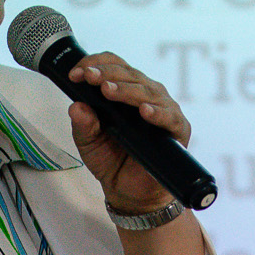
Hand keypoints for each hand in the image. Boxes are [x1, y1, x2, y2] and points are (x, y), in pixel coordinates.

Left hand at [64, 52, 191, 212]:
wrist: (130, 190)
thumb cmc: (112, 160)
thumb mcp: (88, 142)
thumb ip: (83, 125)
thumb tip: (76, 107)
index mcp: (124, 91)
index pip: (114, 66)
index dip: (95, 64)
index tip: (76, 74)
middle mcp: (145, 94)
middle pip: (129, 74)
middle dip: (107, 74)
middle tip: (89, 77)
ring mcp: (163, 109)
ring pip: (148, 91)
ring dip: (126, 89)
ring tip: (108, 90)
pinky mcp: (177, 129)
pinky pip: (170, 117)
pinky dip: (157, 113)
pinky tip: (144, 111)